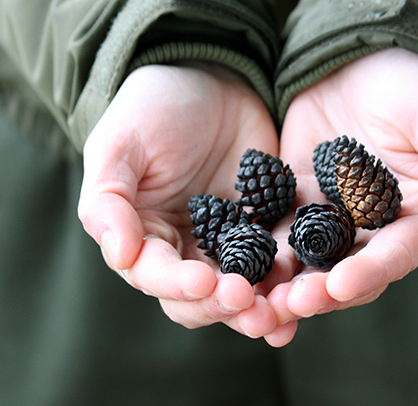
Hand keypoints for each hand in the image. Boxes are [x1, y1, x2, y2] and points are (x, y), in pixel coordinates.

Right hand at [78, 63, 281, 338]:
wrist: (212, 78)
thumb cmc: (154, 107)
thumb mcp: (120, 144)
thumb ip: (108, 199)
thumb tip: (118, 255)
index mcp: (142, 238)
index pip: (154, 275)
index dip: (177, 284)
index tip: (204, 281)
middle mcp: (183, 253)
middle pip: (198, 300)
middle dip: (221, 306)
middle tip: (248, 302)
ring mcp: (228, 248)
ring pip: (241, 295)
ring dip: (259, 311)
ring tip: (281, 316)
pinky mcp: (267, 236)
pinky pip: (279, 269)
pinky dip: (290, 287)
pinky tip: (309, 297)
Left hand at [264, 48, 417, 345]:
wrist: (364, 54)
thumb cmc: (414, 81)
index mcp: (413, 218)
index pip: (394, 256)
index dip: (369, 273)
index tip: (340, 285)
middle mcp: (369, 230)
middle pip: (344, 273)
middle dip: (318, 292)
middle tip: (290, 304)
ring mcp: (328, 219)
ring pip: (304, 264)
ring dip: (281, 287)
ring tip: (253, 304)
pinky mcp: (292, 203)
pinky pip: (270, 234)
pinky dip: (252, 256)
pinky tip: (228, 272)